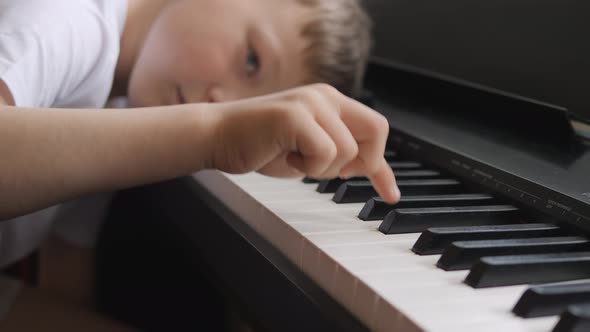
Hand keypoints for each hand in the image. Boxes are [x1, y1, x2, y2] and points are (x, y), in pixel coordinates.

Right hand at [208, 83, 399, 202]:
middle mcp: (325, 96)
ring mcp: (311, 102)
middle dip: (363, 162)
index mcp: (330, 102)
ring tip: (295, 159)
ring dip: (322, 168)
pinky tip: (287, 156)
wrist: (217, 136)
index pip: (374, 130)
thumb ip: (336, 154)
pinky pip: (325, 153)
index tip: (391, 194)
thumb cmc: (258, 145)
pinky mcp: (295, 115)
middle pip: (376, 131)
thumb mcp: (307, 152)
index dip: (383, 167)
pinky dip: (309, 167)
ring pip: (347, 151)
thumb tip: (366, 167)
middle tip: (332, 172)